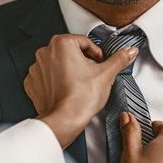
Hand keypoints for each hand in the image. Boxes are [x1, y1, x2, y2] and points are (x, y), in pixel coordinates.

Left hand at [24, 34, 137, 148]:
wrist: (64, 120)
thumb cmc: (82, 97)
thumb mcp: (106, 74)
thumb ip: (119, 59)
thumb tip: (130, 51)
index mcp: (62, 43)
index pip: (85, 42)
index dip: (97, 54)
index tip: (100, 64)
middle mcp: (45, 52)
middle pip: (70, 52)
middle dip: (82, 62)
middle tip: (92, 76)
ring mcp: (36, 68)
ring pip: (58, 64)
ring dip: (69, 71)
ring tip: (80, 85)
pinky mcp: (32, 83)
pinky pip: (46, 77)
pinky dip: (56, 82)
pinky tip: (67, 90)